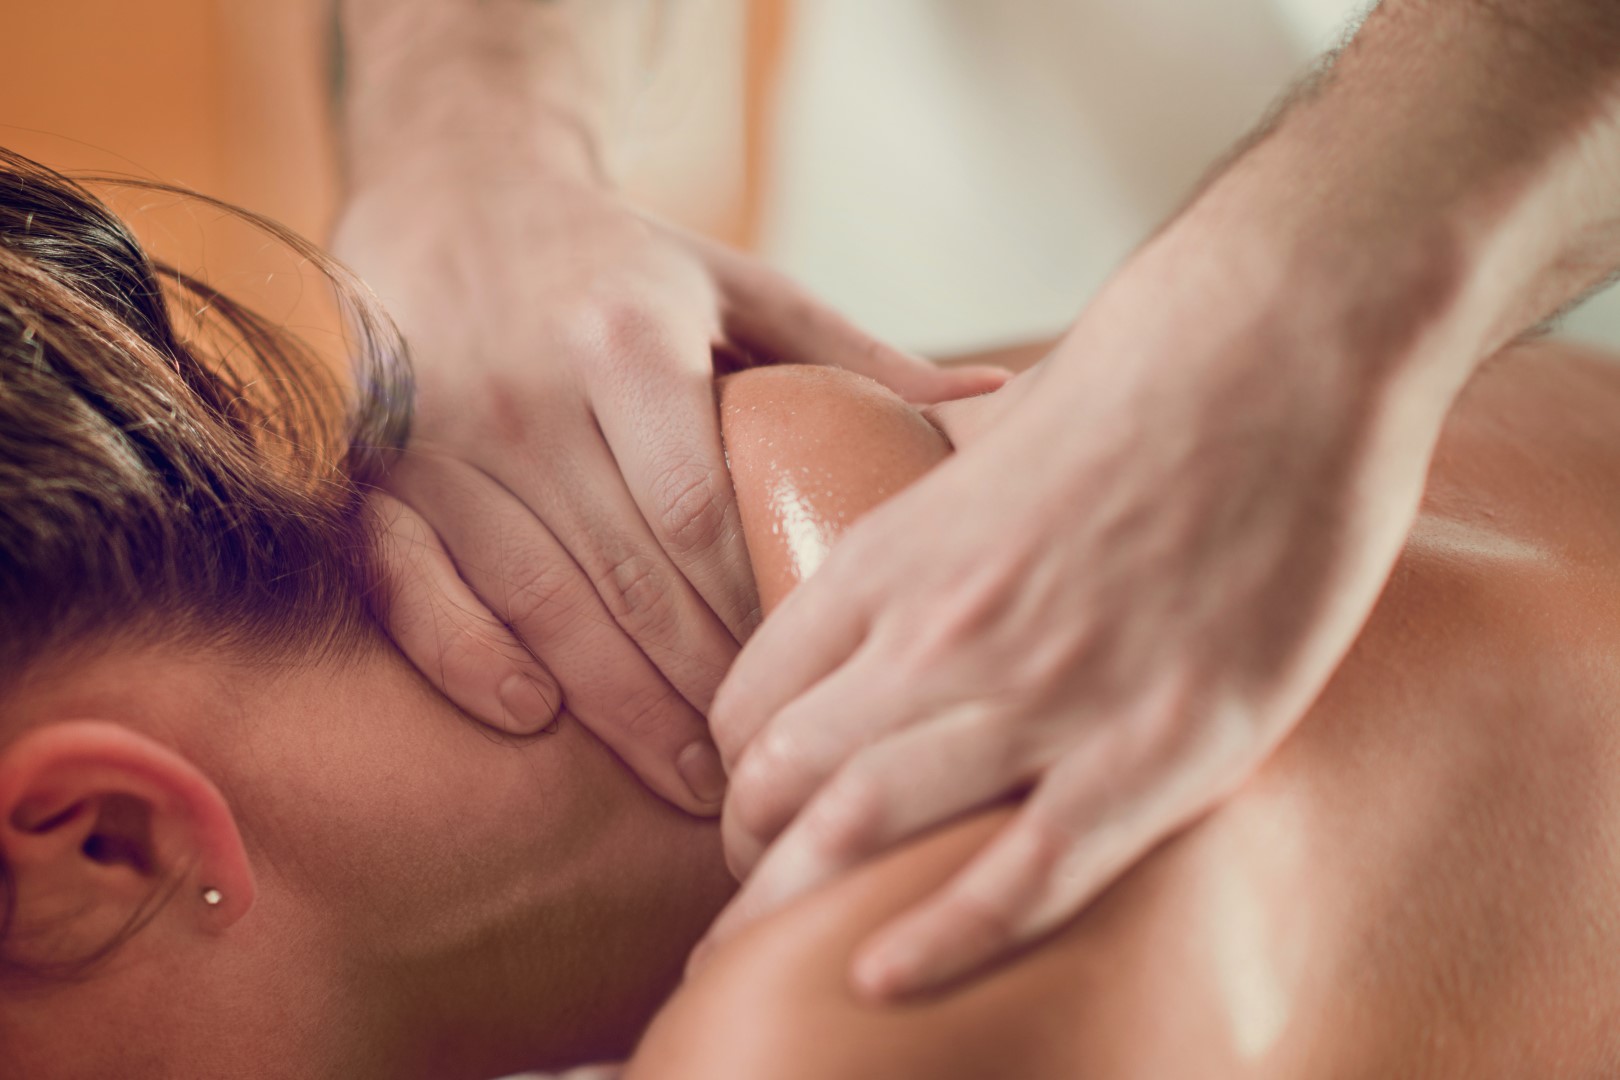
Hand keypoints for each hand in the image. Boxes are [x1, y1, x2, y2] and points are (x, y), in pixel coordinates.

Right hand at [335, 157, 1003, 814]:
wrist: (453, 183)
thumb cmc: (616, 258)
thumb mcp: (738, 287)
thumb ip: (851, 354)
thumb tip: (994, 395)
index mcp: (623, 339)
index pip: (699, 513)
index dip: (749, 613)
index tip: (802, 677)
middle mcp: (524, 391)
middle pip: (627, 575)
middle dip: (696, 686)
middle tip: (757, 770)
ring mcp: (439, 436)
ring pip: (537, 598)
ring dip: (612, 703)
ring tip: (685, 777)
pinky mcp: (377, 466)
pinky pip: (410, 581)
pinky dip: (464, 654)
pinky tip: (533, 715)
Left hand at [699, 220, 1444, 991]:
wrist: (1282, 346)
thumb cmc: (1139, 381)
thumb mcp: (983, 444)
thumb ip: (923, 510)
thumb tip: (897, 541)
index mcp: (893, 559)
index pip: (753, 701)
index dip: (737, 774)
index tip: (750, 812)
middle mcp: (942, 631)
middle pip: (785, 779)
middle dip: (748, 856)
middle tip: (749, 902)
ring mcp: (1046, 693)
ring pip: (866, 830)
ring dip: (799, 907)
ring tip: (776, 956)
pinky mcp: (1160, 746)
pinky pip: (1025, 875)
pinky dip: (941, 940)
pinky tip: (879, 981)